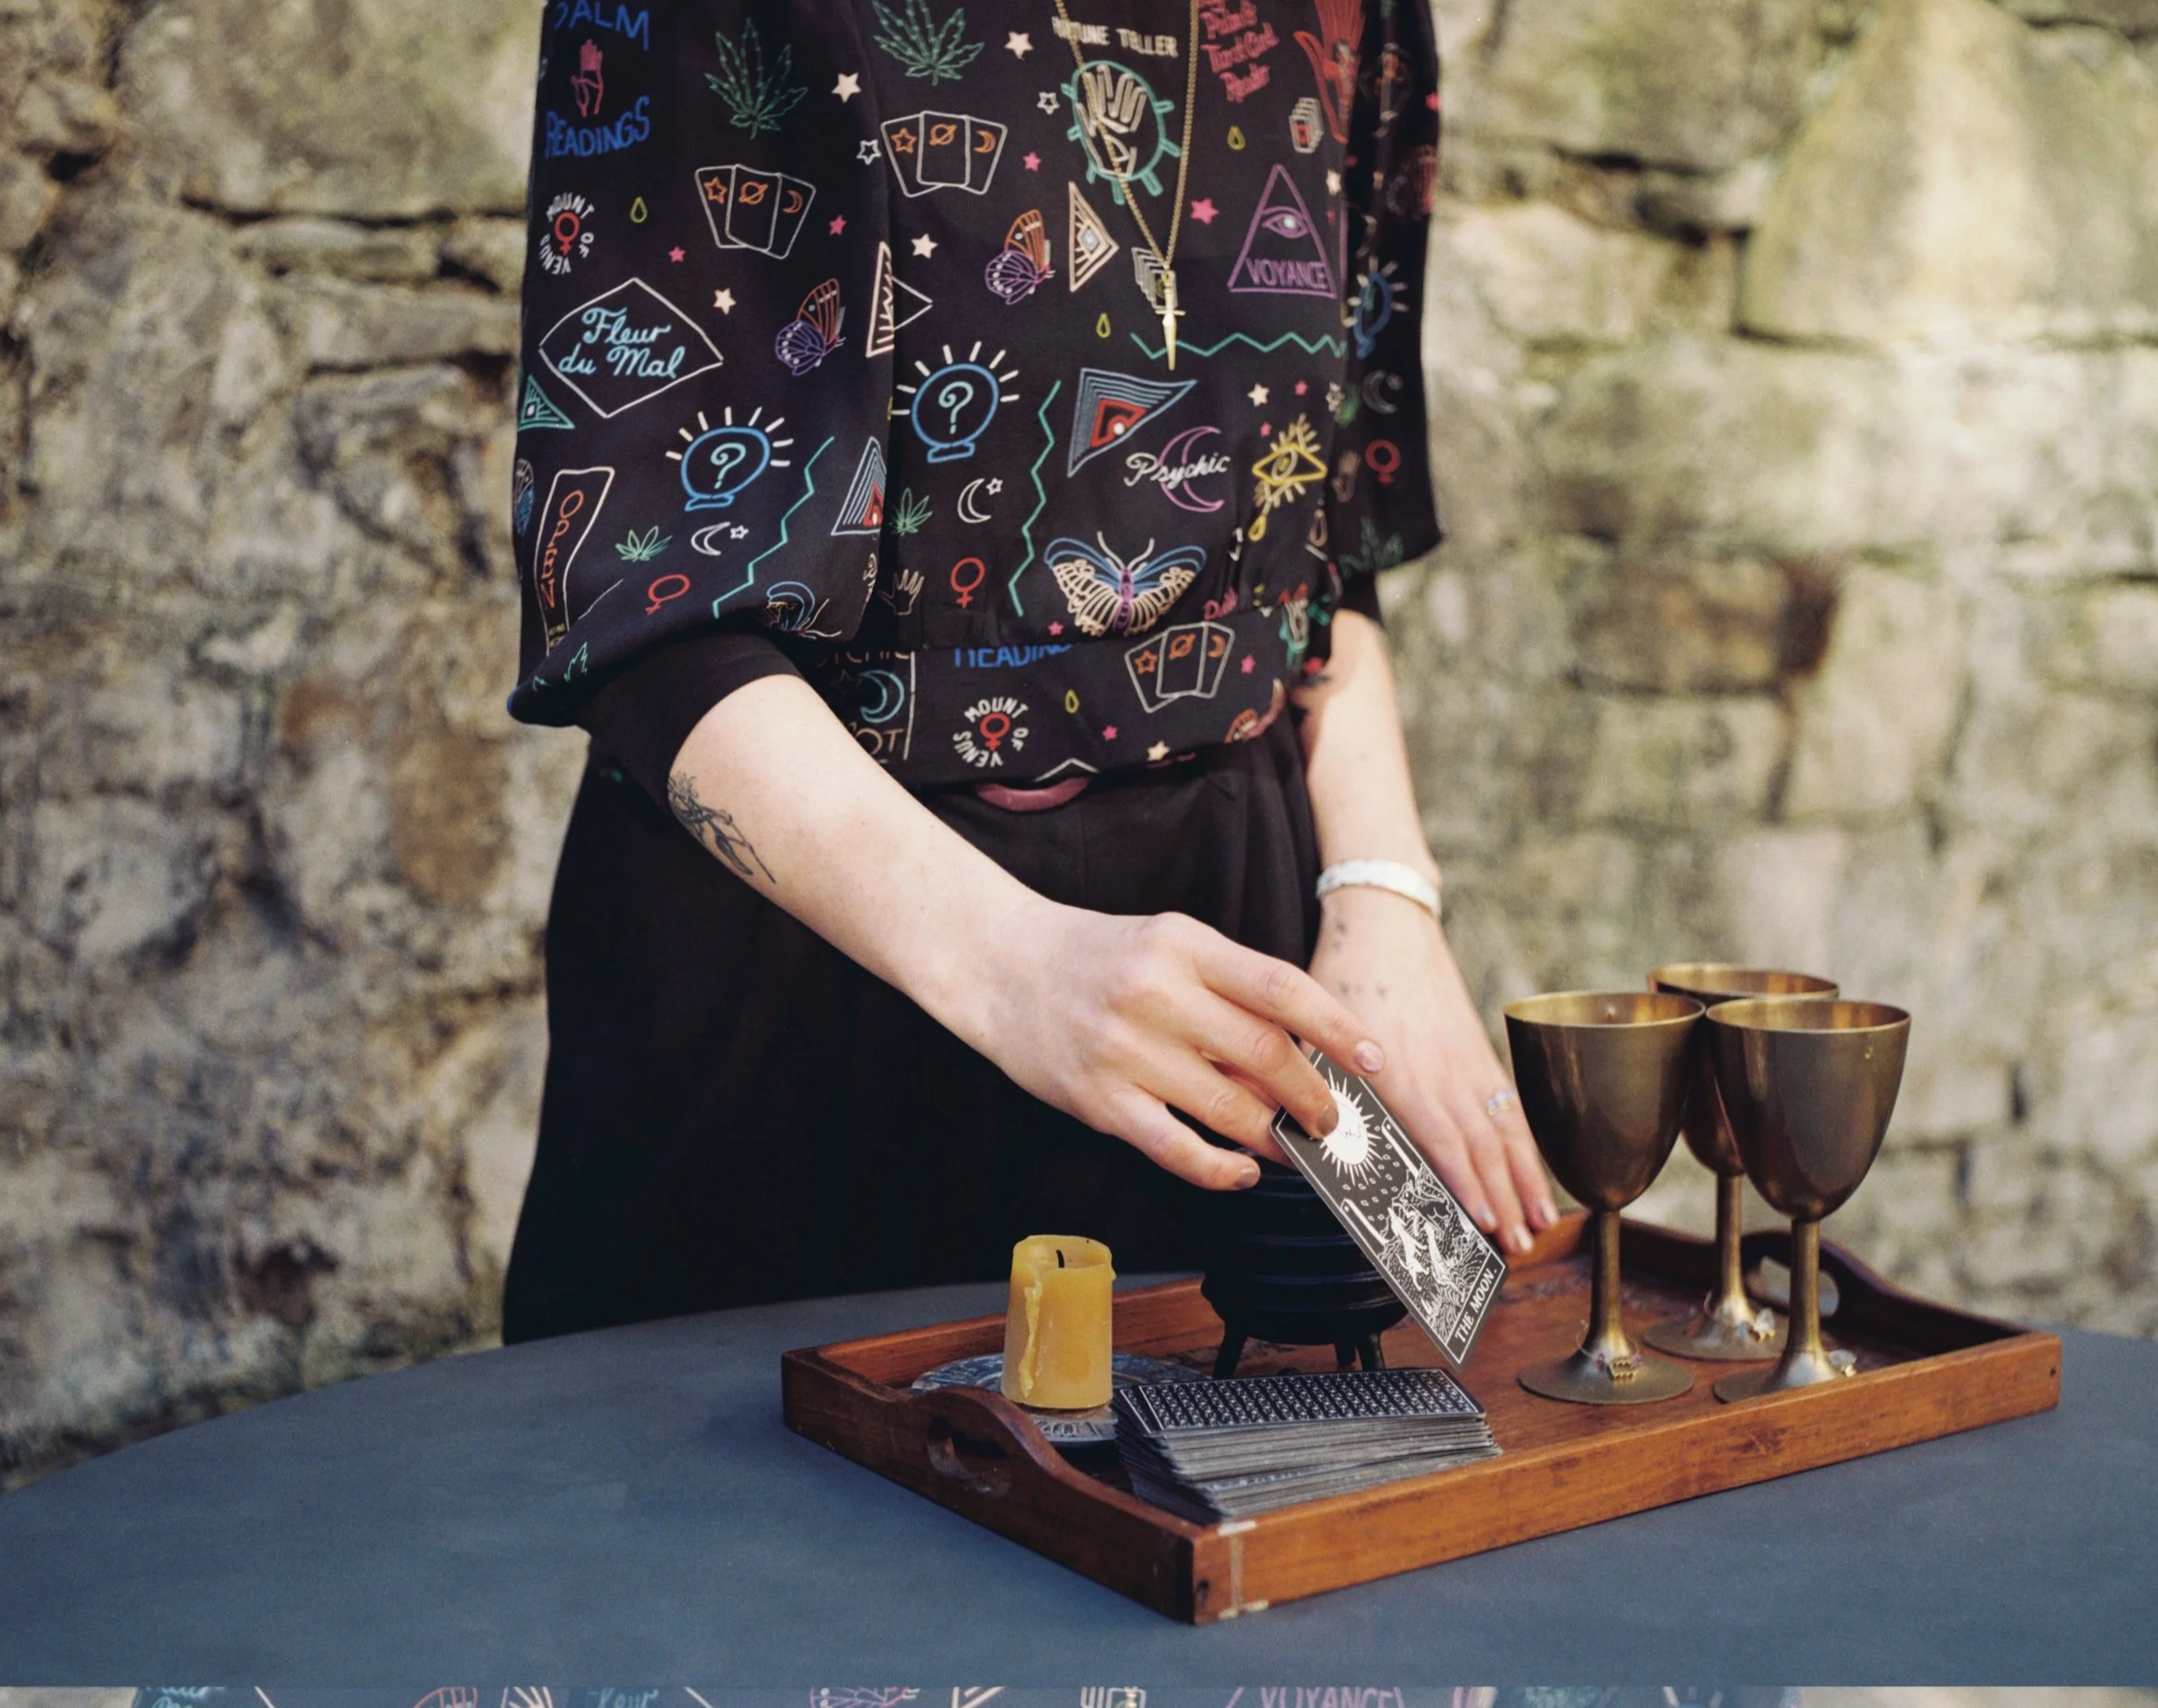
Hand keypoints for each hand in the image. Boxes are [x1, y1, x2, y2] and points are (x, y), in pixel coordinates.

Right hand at [969, 901, 1388, 1192]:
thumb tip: (1304, 1048)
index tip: (1375, 1060)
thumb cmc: (1097, 956)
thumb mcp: (1169, 942)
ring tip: (1288, 1144)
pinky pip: (1176, 1149)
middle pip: (1264, 1055)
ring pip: (1228, 1108)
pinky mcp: (1100, 1100)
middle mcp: (1157, 994)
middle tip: (1332, 1119)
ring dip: (1272, 1137)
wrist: (1000, 966)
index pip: (1282, 988)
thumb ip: (1231, 985)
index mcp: (1184, 946)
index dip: (1339, 1029)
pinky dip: (1220, 1170)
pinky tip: (1239, 1172)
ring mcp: (1125, 1050)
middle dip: (1313, 1096)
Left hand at [1308, 886, 1558, 1254]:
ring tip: (1540, 1224)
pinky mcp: (1478, 1052)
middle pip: (1479, 1141)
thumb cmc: (1342, 974)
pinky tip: (1536, 1175)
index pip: (1434, 1134)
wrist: (1385, 923)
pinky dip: (1527, 1144)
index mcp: (1395, 1066)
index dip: (1460, 1179)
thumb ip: (1301, 1080)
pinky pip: (1509, 1105)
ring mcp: (1465, 1060)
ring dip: (1524, 1179)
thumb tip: (1284, 1132)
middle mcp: (1439, 1068)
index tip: (1478, 1220)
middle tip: (1517, 1248)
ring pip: (1503, 1128)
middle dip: (1501, 1197)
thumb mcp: (1311, 1024)